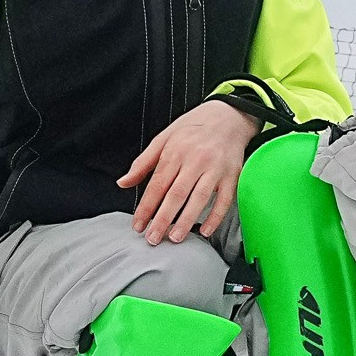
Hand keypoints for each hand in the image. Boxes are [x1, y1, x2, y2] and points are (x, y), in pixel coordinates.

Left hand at [119, 97, 254, 244]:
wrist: (228, 116)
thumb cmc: (194, 128)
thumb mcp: (164, 138)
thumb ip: (143, 162)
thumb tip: (123, 182)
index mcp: (175, 152)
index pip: (157, 184)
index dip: (146, 207)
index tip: (138, 225)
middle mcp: (195, 160)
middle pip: (176, 194)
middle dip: (162, 219)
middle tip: (153, 238)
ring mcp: (215, 168)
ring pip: (199, 198)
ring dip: (186, 221)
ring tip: (175, 238)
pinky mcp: (232, 175)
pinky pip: (225, 199)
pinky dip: (216, 217)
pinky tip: (205, 230)